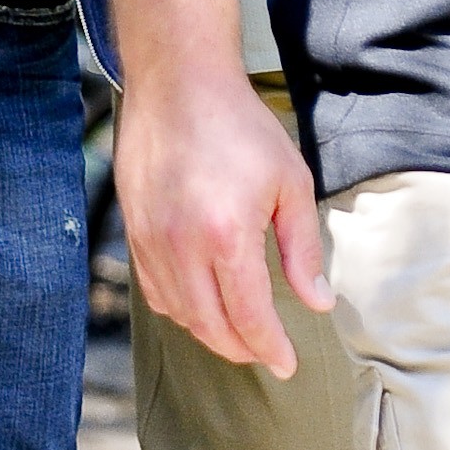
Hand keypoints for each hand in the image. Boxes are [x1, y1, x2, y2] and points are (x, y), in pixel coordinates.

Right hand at [115, 71, 331, 378]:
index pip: (248, 317)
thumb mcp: (290, 183)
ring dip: (210, 332)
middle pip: (210, 326)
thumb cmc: (240, 127)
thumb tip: (316, 303)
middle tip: (267, 353)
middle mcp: (181, 246)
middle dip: (242, 349)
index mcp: (226, 236)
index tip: (287, 364)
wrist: (177, 84)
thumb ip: (302, 250)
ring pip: (178, 313)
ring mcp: (150, 240)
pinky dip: (180, 308)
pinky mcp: (132, 231)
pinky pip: (154, 290)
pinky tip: (202, 303)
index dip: (270, 348)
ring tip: (239, 333)